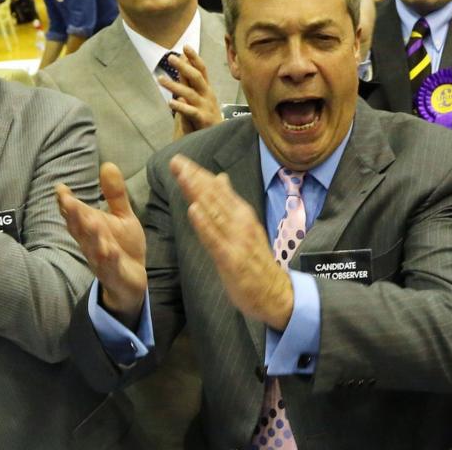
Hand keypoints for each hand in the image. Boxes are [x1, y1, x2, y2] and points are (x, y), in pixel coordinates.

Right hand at [56, 163, 146, 326]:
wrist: (131, 282)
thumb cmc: (122, 246)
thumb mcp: (121, 217)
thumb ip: (114, 194)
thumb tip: (107, 164)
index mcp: (90, 229)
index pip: (75, 214)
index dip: (67, 203)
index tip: (61, 188)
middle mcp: (91, 244)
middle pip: (80, 229)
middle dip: (74, 216)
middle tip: (67, 200)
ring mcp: (101, 260)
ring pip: (93, 247)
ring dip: (91, 236)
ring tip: (90, 222)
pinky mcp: (115, 274)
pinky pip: (110, 266)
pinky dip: (109, 259)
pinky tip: (109, 250)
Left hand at [158, 47, 222, 139]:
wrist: (217, 138)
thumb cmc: (205, 116)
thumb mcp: (198, 97)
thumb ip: (189, 82)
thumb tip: (182, 63)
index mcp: (206, 89)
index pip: (201, 70)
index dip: (194, 58)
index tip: (185, 46)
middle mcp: (207, 96)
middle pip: (196, 78)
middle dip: (184, 67)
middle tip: (171, 58)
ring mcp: (206, 107)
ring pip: (190, 93)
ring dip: (175, 86)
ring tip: (161, 80)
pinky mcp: (203, 120)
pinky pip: (190, 112)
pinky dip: (181, 107)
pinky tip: (171, 103)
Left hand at [171, 155, 292, 329]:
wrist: (276, 292)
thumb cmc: (255, 259)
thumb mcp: (244, 225)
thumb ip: (229, 202)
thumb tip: (219, 176)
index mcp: (242, 213)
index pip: (217, 189)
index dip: (198, 174)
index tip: (179, 160)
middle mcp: (240, 222)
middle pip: (214, 196)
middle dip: (194, 177)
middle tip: (175, 161)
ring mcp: (236, 239)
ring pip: (213, 212)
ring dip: (197, 193)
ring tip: (181, 176)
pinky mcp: (231, 258)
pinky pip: (215, 239)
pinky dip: (205, 224)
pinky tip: (193, 210)